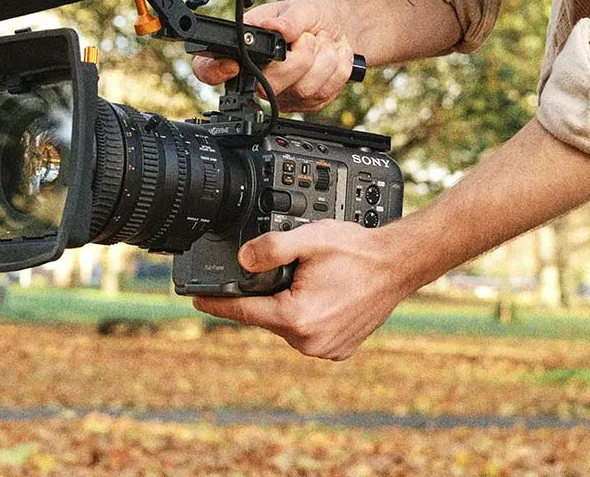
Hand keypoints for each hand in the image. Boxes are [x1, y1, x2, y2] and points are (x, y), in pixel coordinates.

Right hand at [192, 0, 357, 111]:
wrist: (337, 28)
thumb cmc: (309, 17)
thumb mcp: (298, 6)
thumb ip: (288, 17)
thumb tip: (277, 28)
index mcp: (243, 50)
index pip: (209, 69)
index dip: (215, 71)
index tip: (233, 65)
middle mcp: (258, 78)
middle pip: (269, 85)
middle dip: (300, 55)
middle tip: (307, 36)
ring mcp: (282, 95)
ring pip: (303, 89)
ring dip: (323, 58)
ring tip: (322, 41)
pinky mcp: (307, 104)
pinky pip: (324, 92)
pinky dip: (337, 68)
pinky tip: (332, 55)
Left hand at [192, 220, 408, 360]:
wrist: (397, 264)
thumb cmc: (357, 251)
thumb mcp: (308, 238)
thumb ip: (270, 248)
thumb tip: (242, 259)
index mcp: (298, 318)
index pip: (243, 311)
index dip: (216, 303)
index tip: (193, 299)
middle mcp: (310, 342)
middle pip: (266, 316)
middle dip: (265, 293)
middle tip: (286, 269)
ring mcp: (326, 350)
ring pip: (286, 324)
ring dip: (287, 304)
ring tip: (309, 279)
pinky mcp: (338, 350)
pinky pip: (307, 332)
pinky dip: (306, 315)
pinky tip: (320, 295)